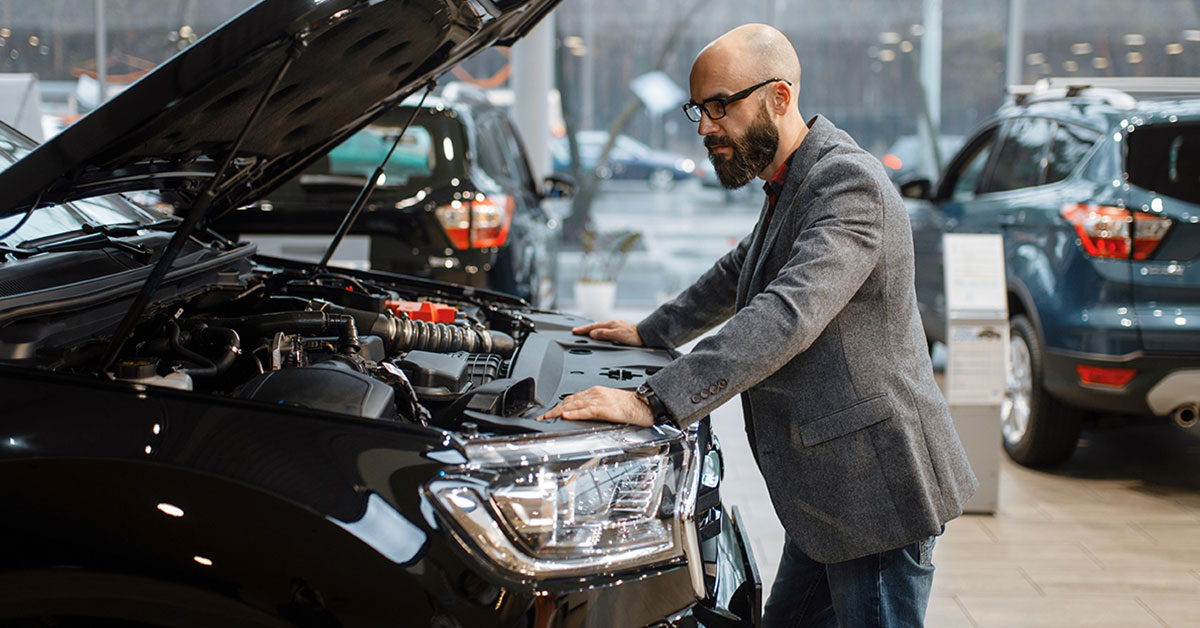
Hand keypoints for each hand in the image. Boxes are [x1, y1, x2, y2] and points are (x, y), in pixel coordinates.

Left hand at [537, 386, 653, 426]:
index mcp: (596, 392)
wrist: (644, 404)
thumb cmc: (630, 406)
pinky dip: (575, 413)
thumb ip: (595, 407)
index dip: (558, 406)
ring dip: (559, 412)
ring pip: (574, 405)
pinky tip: (566, 415)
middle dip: (553, 410)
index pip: (572, 398)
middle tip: (542, 417)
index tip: (548, 413)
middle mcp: (595, 393)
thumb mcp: (609, 404)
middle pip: (569, 401)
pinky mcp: (605, 408)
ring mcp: (599, 400)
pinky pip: (586, 411)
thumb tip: (581, 415)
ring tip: (548, 417)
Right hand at [572, 320, 642, 345]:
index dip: (583, 329)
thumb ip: (605, 334)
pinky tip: (601, 332)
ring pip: (601, 326)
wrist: (647, 336)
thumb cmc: (635, 336)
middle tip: (576, 330)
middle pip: (596, 325)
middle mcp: (614, 324)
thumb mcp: (618, 335)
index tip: (575, 331)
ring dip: (592, 329)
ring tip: (586, 331)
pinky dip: (600, 330)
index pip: (593, 327)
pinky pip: (606, 329)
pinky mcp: (621, 329)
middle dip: (585, 328)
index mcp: (611, 324)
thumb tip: (592, 333)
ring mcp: (617, 326)